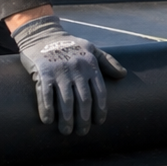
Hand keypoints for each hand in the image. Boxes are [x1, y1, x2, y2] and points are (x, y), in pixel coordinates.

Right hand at [12, 15, 127, 134]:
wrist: (43, 33)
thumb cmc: (70, 44)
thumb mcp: (91, 48)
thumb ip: (108, 62)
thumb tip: (123, 75)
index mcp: (90, 65)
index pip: (100, 92)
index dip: (100, 109)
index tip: (99, 122)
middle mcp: (76, 69)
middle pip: (83, 100)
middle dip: (84, 119)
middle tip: (83, 132)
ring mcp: (59, 71)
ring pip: (66, 100)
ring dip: (67, 119)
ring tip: (67, 131)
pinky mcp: (43, 72)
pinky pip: (45, 94)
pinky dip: (47, 109)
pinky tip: (48, 121)